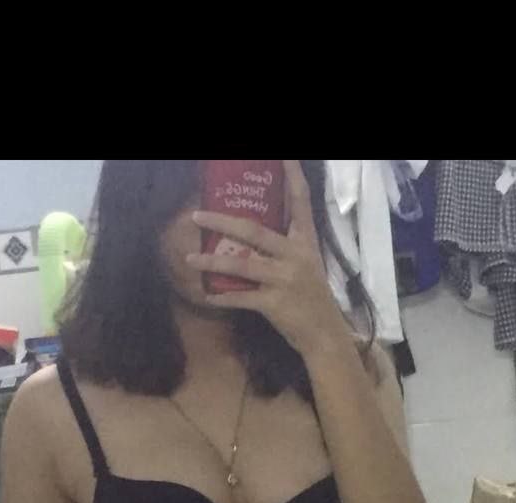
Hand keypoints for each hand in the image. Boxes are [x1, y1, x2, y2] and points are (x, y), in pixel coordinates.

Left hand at [188, 159, 347, 356]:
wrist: (325, 335)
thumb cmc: (312, 298)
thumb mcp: (306, 264)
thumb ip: (284, 246)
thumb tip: (249, 232)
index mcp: (305, 241)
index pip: (300, 201)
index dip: (291, 175)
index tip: (284, 155)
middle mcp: (295, 255)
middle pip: (253, 231)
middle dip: (222, 222)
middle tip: (197, 214)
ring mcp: (284, 280)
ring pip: (241, 264)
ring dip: (212, 261)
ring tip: (190, 257)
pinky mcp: (274, 304)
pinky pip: (241, 297)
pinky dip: (222, 297)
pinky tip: (207, 295)